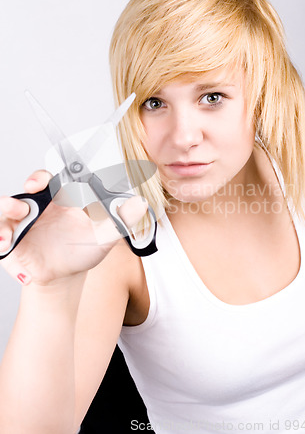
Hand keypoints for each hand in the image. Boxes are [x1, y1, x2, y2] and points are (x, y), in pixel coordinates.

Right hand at [0, 170, 147, 285]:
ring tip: (18, 215)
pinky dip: (0, 236)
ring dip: (8, 207)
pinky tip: (7, 243)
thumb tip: (141, 203)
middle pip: (29, 187)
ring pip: (7, 206)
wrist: (65, 277)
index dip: (48, 175)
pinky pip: (0, 232)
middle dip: (30, 183)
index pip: (52, 179)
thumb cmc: (81, 251)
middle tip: (34, 188)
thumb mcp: (105, 236)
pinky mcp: (11, 239)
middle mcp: (41, 206)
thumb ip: (122, 219)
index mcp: (61, 199)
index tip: (49, 178)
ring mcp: (23, 222)